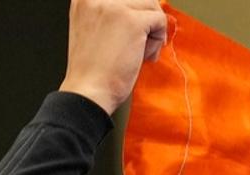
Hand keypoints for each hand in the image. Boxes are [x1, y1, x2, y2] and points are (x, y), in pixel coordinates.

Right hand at [59, 0, 167, 115]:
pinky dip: (157, 41)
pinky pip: (160, 20)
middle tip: (138, 45)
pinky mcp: (132, 21)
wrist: (89, 91)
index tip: (134, 29)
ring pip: (151, 7)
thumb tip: (145, 7)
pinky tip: (143, 56)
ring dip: (152, 31)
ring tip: (139, 52)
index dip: (134, 11)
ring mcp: (114, 6)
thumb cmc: (93, 70)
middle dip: (145, 20)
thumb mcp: (94, 28)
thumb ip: (112, 13)